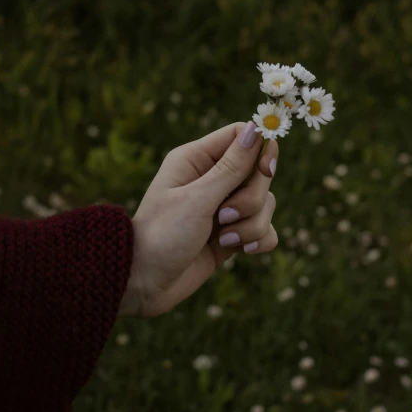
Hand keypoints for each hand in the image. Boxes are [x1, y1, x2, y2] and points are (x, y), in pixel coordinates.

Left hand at [119, 120, 278, 317]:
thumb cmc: (162, 235)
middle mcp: (213, 179)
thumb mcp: (197, 199)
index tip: (267, 170)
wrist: (144, 283)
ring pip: (266, 204)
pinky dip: (258, 240)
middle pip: (260, 172)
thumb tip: (256, 128)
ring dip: (252, 225)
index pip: (242, 136)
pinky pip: (265, 229)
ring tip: (223, 240)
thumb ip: (231, 168)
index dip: (261, 150)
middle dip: (252, 199)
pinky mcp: (233, 235)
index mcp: (197, 160)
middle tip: (224, 216)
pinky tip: (239, 251)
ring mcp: (225, 208)